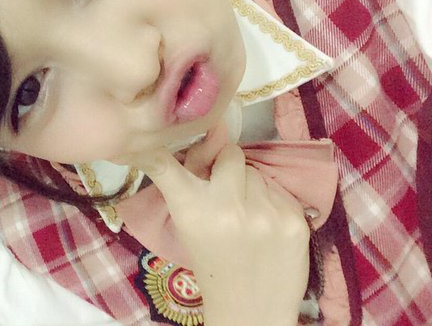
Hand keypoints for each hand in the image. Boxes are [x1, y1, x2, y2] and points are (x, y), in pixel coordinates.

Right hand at [121, 144, 309, 325]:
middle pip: (231, 154)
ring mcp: (265, 213)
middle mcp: (228, 208)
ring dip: (252, 186)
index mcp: (192, 211)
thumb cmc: (213, 265)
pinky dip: (272, 202)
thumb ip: (191, 185)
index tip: (149, 141)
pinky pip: (280, 190)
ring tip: (248, 214)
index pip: (167, 168)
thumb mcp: (189, 227)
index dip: (157, 150)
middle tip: (227, 189)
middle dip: (228, 166)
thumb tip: (211, 135)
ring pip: (258, 171)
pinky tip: (267, 225)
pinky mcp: (295, 221)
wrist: (250, 310)